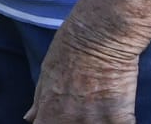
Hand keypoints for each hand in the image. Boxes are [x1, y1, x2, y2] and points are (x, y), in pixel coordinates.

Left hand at [26, 27, 140, 123]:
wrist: (101, 35)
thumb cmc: (70, 47)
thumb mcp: (47, 71)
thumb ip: (40, 100)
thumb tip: (30, 118)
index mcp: (50, 111)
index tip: (58, 119)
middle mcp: (71, 121)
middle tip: (83, 109)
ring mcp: (96, 122)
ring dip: (97, 123)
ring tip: (99, 109)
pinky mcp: (121, 119)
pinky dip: (121, 122)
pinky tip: (121, 113)